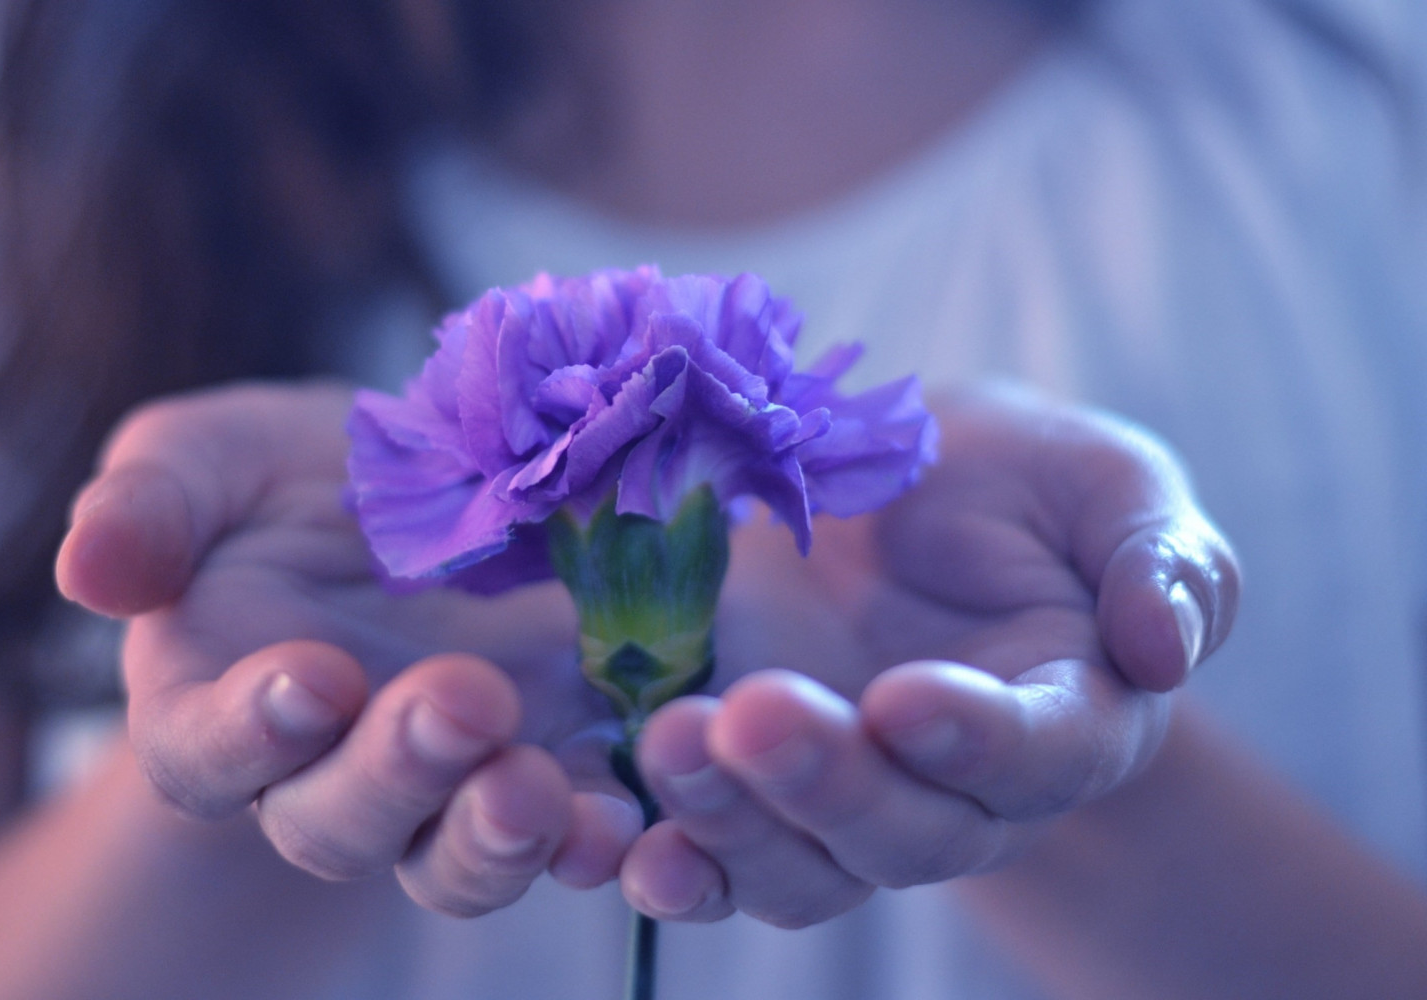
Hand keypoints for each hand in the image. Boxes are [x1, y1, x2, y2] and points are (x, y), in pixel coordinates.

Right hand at [56, 382, 635, 915]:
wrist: (436, 481)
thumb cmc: (299, 476)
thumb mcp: (216, 456)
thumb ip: (151, 505)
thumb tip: (90, 569)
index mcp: (222, 702)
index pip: (204, 751)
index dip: (249, 731)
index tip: (312, 676)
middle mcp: (327, 771)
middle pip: (339, 822)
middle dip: (397, 776)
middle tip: (462, 703)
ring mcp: (446, 786)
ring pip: (451, 858)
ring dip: (495, 837)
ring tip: (543, 790)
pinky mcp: (549, 769)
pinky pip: (568, 834)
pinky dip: (597, 837)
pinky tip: (632, 815)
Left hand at [616, 383, 1238, 927]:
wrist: (904, 499)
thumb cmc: (1019, 488)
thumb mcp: (1104, 485)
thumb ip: (1159, 558)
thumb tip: (1165, 646)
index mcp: (1063, 720)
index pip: (1037, 756)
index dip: (976, 742)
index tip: (904, 699)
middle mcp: (955, 795)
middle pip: (906, 836)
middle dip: (830, 787)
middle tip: (754, 716)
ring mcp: (843, 804)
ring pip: (802, 869)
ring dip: (732, 826)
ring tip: (666, 743)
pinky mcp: (750, 792)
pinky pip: (714, 861)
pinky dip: (669, 862)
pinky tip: (620, 839)